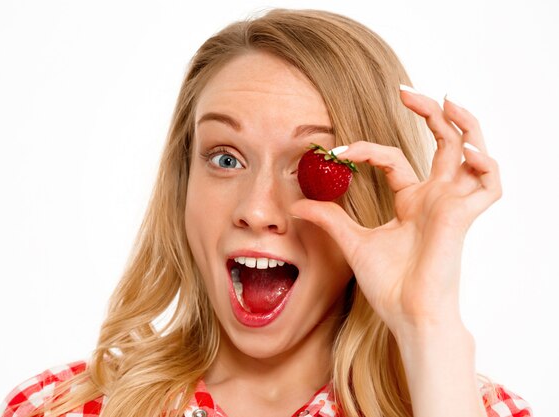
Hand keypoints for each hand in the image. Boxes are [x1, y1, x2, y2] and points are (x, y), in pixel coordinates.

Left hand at [290, 88, 501, 335]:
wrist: (407, 314)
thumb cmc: (389, 284)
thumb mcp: (352, 242)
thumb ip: (329, 218)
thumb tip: (295, 205)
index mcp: (412, 202)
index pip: (393, 160)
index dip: (365, 151)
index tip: (335, 151)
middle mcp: (435, 198)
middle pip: (443, 143)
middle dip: (430, 113)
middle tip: (407, 91)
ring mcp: (452, 205)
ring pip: (473, 153)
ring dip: (465, 125)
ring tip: (446, 100)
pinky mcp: (463, 217)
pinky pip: (490, 185)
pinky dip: (485, 164)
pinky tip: (465, 149)